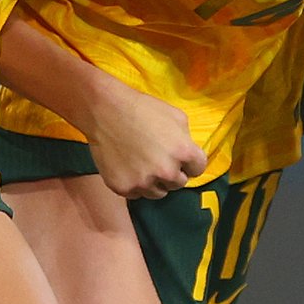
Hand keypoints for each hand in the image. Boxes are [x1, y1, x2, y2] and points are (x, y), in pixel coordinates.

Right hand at [85, 74, 208, 199]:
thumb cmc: (142, 109)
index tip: (182, 160)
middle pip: (179, 183)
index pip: (198, 169)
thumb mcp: (176, 116)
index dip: (190, 163)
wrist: (106, 111)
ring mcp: (144, 182)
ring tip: (144, 165)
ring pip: (158, 193)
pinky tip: (129, 168)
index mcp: (183, 152)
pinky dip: (135, 184)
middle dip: (172, 172)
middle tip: (159, 160)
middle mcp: (166, 171)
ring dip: (155, 182)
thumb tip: (188, 153)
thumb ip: (186, 138)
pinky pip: (137, 194)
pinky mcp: (124, 188)